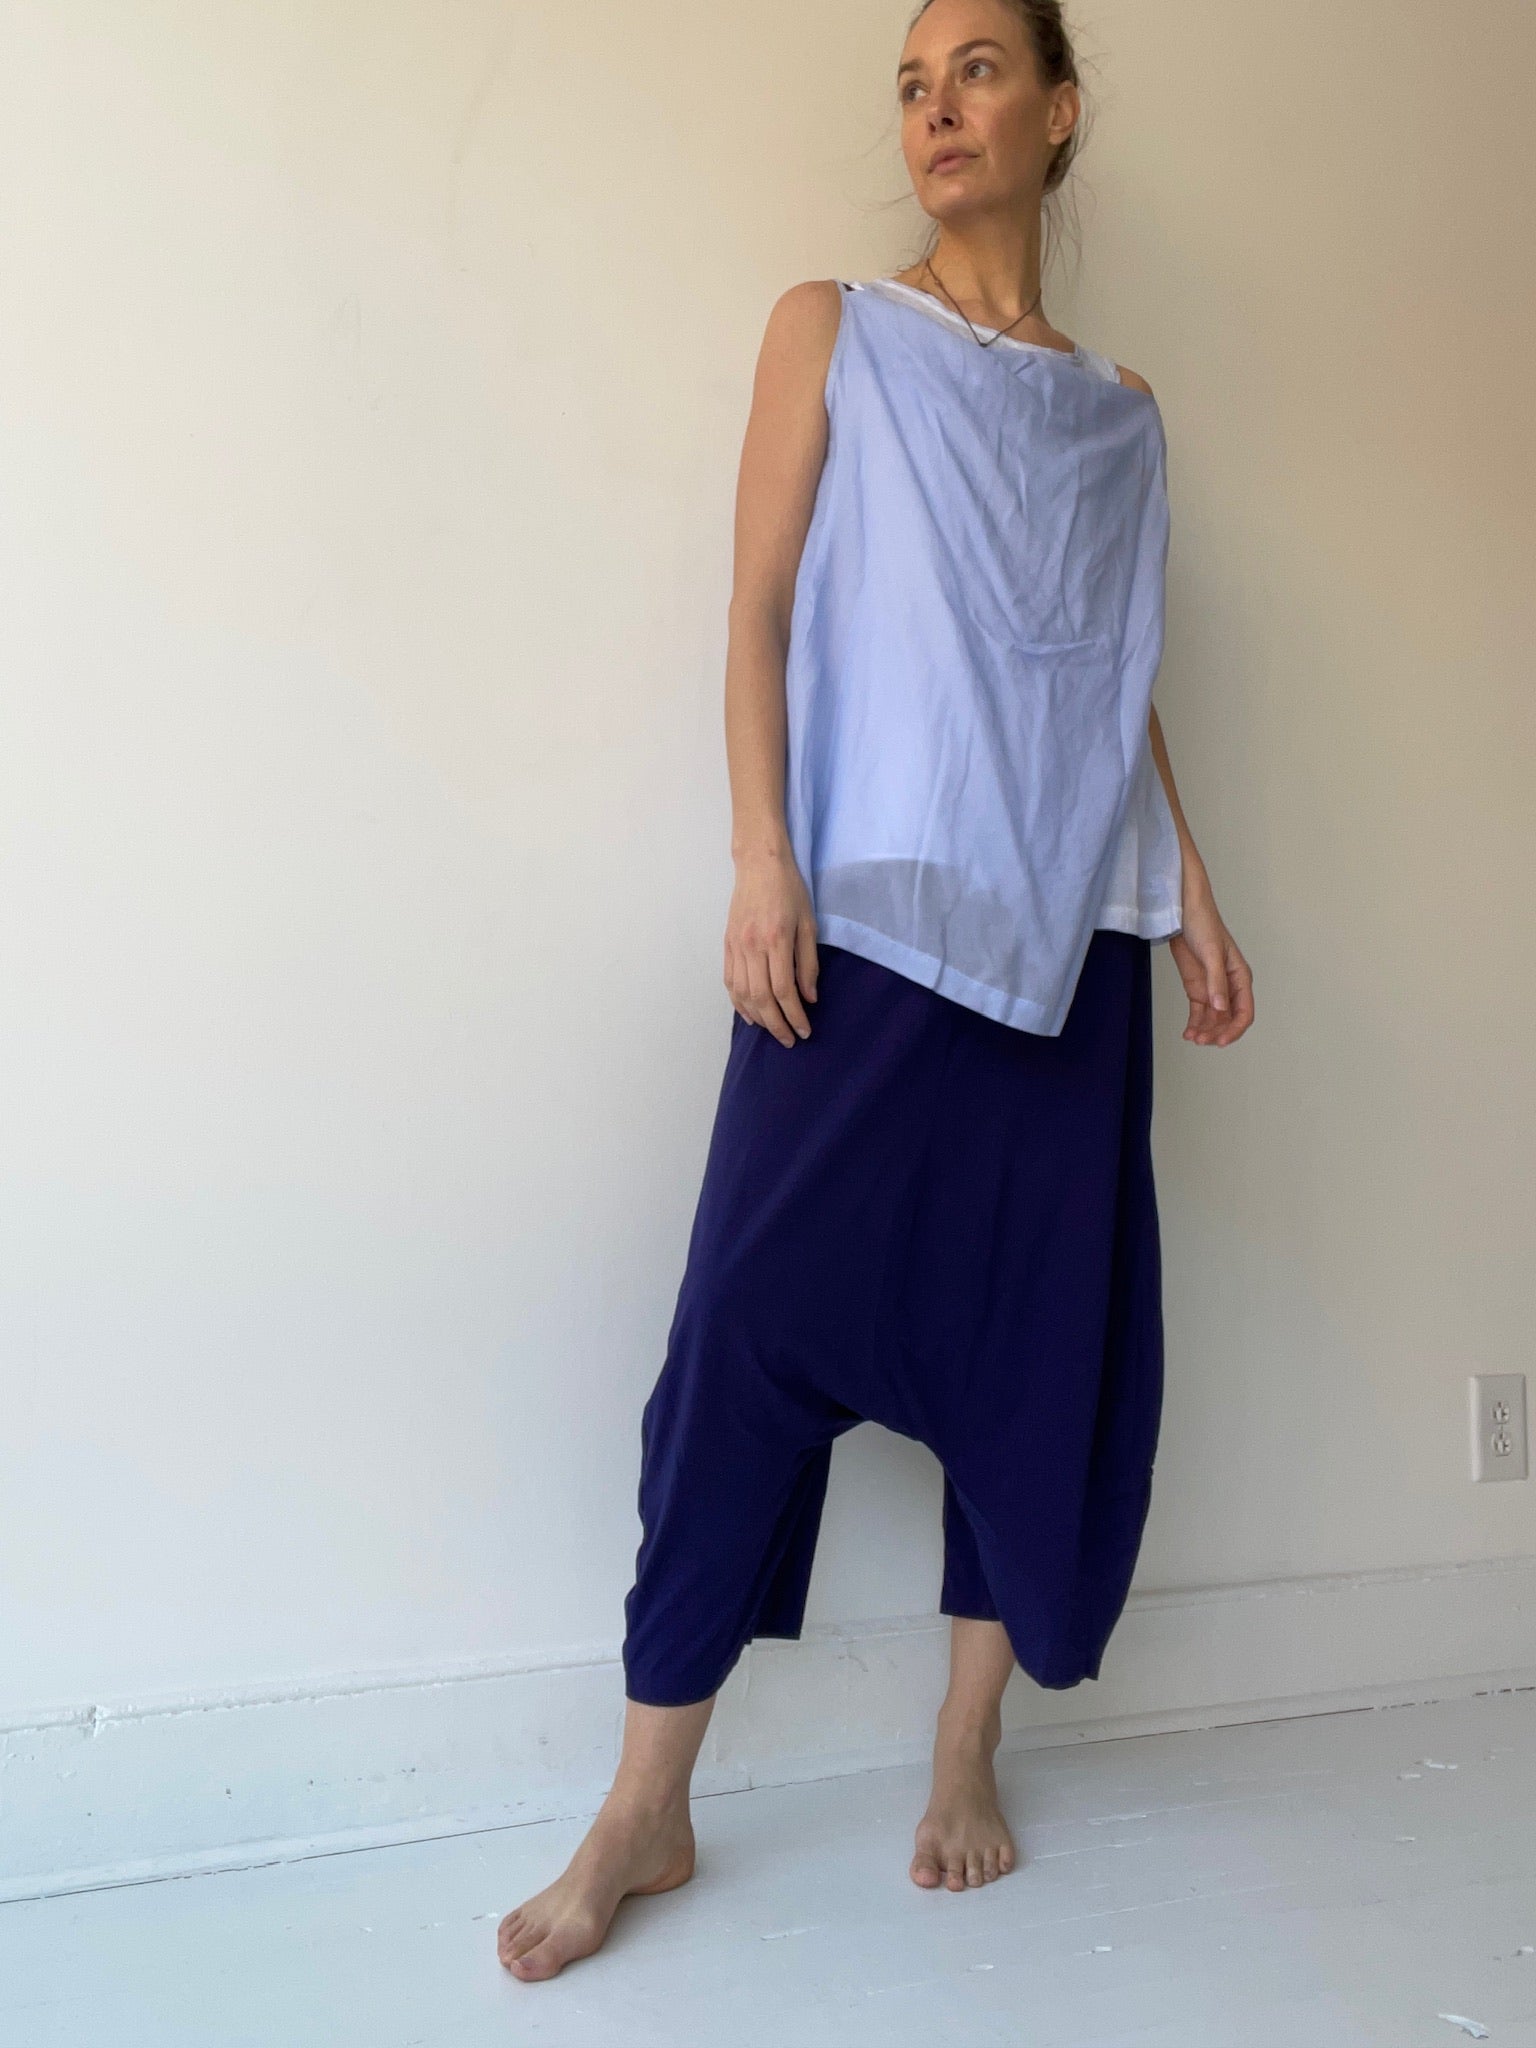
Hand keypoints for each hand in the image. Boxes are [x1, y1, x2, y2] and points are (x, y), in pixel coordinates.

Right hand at [724, 845, 819, 1046]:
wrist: (759, 865)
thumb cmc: (789, 891)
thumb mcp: (809, 924)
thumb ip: (808, 962)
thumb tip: (809, 997)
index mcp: (776, 941)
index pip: (783, 991)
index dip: (794, 1016)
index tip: (804, 1031)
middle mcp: (752, 947)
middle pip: (761, 998)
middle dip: (776, 1025)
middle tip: (789, 1040)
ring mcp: (736, 947)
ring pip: (742, 994)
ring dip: (757, 1017)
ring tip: (772, 1029)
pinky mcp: (727, 945)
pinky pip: (730, 981)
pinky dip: (738, 1002)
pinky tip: (749, 1013)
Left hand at [1168, 868, 1253, 1046]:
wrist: (1183, 912)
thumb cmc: (1203, 925)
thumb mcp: (1211, 953)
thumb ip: (1216, 982)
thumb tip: (1221, 1008)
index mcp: (1240, 977)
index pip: (1244, 1011)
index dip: (1234, 1029)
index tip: (1221, 1041)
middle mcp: (1229, 986)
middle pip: (1228, 1019)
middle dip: (1217, 1032)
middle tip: (1202, 1040)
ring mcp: (1213, 988)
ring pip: (1213, 1019)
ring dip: (1205, 1030)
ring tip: (1192, 1038)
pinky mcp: (1197, 988)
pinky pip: (1199, 1012)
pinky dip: (1194, 1023)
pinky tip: (1187, 1032)